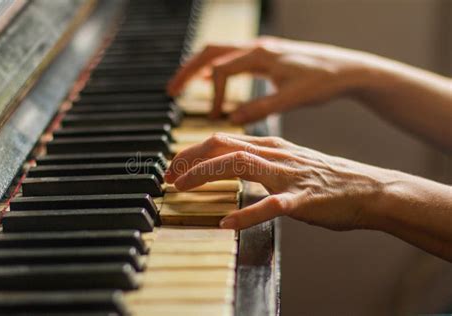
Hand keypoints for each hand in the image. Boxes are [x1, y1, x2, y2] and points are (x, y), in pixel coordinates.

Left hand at [165, 133, 397, 229]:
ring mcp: (288, 175)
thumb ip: (258, 159)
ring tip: (181, 189)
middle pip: (222, 145)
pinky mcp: (302, 199)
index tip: (172, 167)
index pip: (221, 139)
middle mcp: (275, 154)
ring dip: (205, 175)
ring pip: (239, 165)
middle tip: (166, 176)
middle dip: (188, 159)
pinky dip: (247, 214)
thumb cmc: (324, 178)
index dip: (191, 152)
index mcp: (270, 145)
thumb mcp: (287, 160)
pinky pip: (271, 205)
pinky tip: (227, 224)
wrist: (367, 188)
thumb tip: (228, 164)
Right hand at [167, 36, 376, 122]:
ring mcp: (260, 50)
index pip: (222, 70)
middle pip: (210, 52)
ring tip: (182, 86)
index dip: (214, 96)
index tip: (216, 118)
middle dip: (187, 71)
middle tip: (170, 91)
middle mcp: (256, 48)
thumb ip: (262, 108)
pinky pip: (232, 58)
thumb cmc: (323, 81)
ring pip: (219, 53)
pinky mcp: (265, 57)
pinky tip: (212, 81)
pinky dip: (216, 69)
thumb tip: (231, 120)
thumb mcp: (293, 98)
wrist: (347, 69)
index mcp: (261, 55)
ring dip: (199, 68)